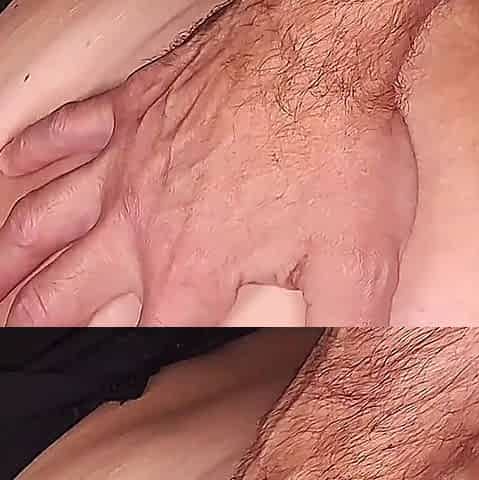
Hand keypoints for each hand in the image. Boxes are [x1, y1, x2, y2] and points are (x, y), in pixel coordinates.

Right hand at [0, 4, 417, 325]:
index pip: (147, 338)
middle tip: (15, 333)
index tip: (113, 371)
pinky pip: (67, 130)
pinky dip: (35, 150)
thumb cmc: (338, 141)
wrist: (322, 47)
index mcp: (195, 265)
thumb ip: (350, 320)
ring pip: (46, 214)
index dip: (131, 363)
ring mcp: (130, 158)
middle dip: (36, 319)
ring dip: (15, 253)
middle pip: (66, 288)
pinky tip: (18, 161)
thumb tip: (354, 363)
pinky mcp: (134, 108)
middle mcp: (144, 220)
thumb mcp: (361, 253)